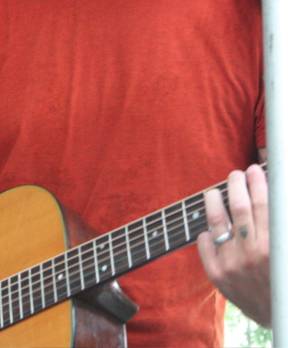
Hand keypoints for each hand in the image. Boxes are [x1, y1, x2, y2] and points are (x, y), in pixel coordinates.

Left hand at [197, 164, 269, 326]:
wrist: (277, 316)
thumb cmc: (283, 276)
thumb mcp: (284, 247)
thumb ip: (278, 221)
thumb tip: (274, 191)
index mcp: (274, 246)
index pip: (264, 204)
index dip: (258, 183)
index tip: (254, 170)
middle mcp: (253, 254)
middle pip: (239, 206)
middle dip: (236, 184)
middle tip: (236, 175)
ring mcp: (232, 264)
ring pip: (217, 220)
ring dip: (214, 199)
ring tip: (214, 192)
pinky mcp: (218, 275)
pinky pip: (205, 243)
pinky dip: (207, 231)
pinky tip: (211, 228)